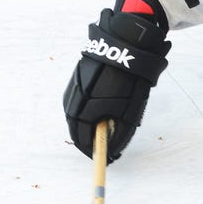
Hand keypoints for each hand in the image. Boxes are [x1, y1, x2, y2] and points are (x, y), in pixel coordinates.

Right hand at [63, 9, 169, 162]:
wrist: (126, 44)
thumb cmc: (129, 80)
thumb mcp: (129, 111)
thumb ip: (120, 133)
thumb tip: (113, 150)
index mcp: (82, 110)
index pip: (82, 138)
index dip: (93, 151)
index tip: (105, 158)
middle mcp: (73, 99)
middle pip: (77, 127)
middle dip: (90, 139)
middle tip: (105, 146)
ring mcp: (73, 87)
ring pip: (76, 114)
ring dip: (88, 124)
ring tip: (105, 130)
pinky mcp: (78, 78)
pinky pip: (79, 101)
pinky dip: (88, 110)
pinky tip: (101, 111)